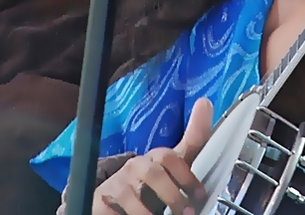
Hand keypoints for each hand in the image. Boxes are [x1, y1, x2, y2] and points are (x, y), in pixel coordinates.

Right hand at [91, 98, 212, 214]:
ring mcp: (116, 184)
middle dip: (172, 195)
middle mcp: (134, 167)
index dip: (186, 176)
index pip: (169, 157)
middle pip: (152, 174)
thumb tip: (205, 102)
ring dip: (147, 212)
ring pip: (130, 195)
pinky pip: (110, 210)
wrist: (116, 196)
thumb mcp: (175, 164)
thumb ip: (193, 140)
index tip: (199, 195)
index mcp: (154, 158)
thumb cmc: (153, 180)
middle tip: (186, 213)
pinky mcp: (99, 200)